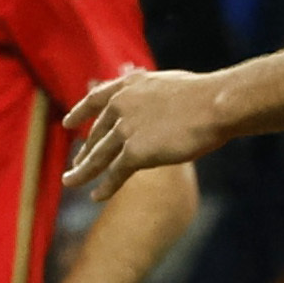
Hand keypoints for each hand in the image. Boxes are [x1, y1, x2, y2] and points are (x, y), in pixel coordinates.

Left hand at [60, 69, 227, 199]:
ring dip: (82, 172)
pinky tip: (96, 197)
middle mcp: (120, 107)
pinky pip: (114, 174)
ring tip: (70, 182)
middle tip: (76, 164)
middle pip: (97, 134)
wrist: (215, 105)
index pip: (95, 100)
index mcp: (128, 87)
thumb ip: (152, 96)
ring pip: (97, 156)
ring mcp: (125, 130)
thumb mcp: (169, 85)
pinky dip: (104, 187)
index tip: (68, 123)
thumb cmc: (205, 95)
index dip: (79, 113)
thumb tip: (154, 105)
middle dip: (86, 151)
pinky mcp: (135, 153)